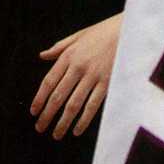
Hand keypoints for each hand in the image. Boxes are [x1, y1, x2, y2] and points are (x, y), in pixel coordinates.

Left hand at [32, 13, 122, 138]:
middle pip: (58, 95)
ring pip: (73, 104)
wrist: (130, 29)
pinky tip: (77, 130)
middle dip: (47, 114)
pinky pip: (92, 105)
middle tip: (39, 128)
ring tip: (56, 134)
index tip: (33, 112)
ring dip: (63, 121)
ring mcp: (93, 76)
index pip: (49, 81)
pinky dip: (83, 120)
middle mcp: (78, 67)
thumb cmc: (104, 31)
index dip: (39, 98)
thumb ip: (60, 47)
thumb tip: (43, 55)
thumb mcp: (80, 35)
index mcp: (69, 55)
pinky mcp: (107, 83)